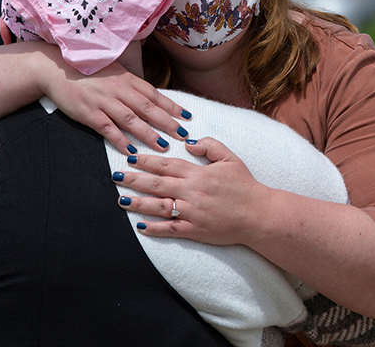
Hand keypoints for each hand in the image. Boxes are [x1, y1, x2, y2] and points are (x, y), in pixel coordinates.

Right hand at [40, 58, 192, 154]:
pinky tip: (131, 150)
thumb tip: (150, 97)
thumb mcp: (113, 71)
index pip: (154, 94)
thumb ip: (130, 84)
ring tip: (163, 146)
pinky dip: (120, 140)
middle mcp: (118, 89)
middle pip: (147, 108)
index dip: (172, 106)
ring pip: (131, 119)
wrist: (56, 68)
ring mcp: (103, 101)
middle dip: (167, 123)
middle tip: (183, 136)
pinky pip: (108, 129)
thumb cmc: (87, 71)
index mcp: (126, 79)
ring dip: (148, 134)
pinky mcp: (89, 113)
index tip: (187, 117)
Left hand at [113, 137, 272, 244]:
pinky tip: (141, 226)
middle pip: (156, 183)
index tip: (130, 157)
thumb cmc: (245, 186)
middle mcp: (191, 192)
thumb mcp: (230, 158)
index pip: (166, 164)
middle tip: (115, 176)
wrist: (259, 215)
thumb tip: (189, 143)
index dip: (146, 160)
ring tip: (121, 200)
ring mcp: (192, 212)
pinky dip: (155, 228)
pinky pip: (171, 229)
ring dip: (138, 203)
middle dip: (134, 179)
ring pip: (159, 206)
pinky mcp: (195, 230)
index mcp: (198, 173)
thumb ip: (210, 146)